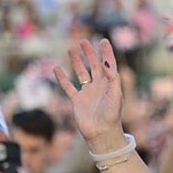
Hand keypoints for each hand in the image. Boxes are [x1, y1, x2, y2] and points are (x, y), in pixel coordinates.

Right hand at [54, 38, 126, 153]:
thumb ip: (113, 78)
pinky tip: (57, 68)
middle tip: (84, 41)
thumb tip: (106, 62)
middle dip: (90, 53)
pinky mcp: (77, 101)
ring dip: (77, 62)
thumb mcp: (116, 94)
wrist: (101, 132)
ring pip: (81, 73)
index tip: (103, 40)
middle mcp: (99, 86)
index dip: (106, 53)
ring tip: (72, 49)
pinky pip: (68, 86)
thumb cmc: (112, 115)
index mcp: (110, 84)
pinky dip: (62, 78)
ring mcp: (87, 93)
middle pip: (94, 65)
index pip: (109, 64)